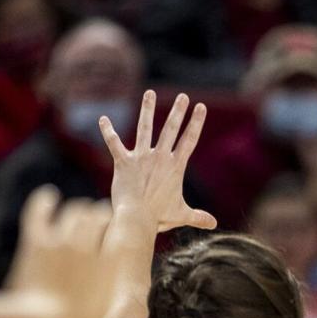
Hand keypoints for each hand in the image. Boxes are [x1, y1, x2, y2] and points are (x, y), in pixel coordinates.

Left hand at [5, 186, 113, 317]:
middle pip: (99, 214)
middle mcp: (91, 245)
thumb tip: (121, 283)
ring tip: (77, 213)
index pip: (122, 229)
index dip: (119, 226)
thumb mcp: (108, 307)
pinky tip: (48, 196)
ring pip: (75, 211)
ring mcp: (63, 242)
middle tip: (97, 217)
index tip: (116, 228)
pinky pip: (40, 211)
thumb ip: (115, 288)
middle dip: (98, 214)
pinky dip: (44, 201)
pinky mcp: (37, 242)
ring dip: (78, 210)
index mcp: (113, 261)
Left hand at [99, 91, 217, 232]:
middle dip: (178, 111)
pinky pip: (114, 143)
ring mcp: (141, 158)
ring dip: (146, 110)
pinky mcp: (123, 162)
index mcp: (175, 166)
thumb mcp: (181, 215)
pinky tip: (103, 119)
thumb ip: (198, 217)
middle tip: (183, 96)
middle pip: (171, 129)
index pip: (189, 140)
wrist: (136, 218)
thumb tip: (214, 224)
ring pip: (145, 128)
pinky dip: (108, 131)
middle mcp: (160, 158)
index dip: (196, 123)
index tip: (201, 107)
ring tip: (149, 92)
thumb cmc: (159, 217)